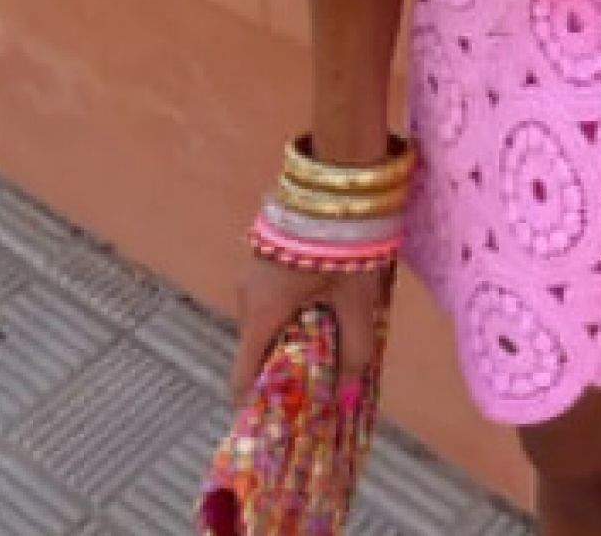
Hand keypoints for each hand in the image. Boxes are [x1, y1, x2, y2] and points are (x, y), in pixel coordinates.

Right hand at [231, 254, 387, 406]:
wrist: (337, 180)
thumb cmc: (343, 243)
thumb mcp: (357, 299)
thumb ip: (356, 346)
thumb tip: (351, 391)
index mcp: (261, 313)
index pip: (243, 374)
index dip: (258, 401)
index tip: (275, 419)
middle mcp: (247, 295)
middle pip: (260, 347)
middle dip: (287, 365)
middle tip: (320, 375)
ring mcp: (252, 271)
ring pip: (269, 319)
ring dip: (294, 331)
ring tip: (331, 334)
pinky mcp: (266, 252)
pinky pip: (274, 295)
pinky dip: (294, 307)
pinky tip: (326, 301)